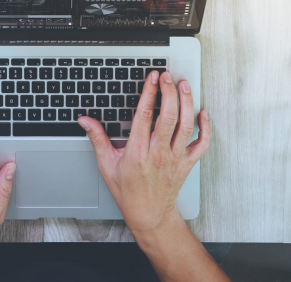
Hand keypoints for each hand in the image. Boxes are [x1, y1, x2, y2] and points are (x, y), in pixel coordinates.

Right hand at [77, 70, 209, 237]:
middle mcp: (158, 153)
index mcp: (137, 152)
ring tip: (184, 86)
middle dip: (169, 92)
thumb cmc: (128, 191)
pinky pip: (201, 143)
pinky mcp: (187, 163)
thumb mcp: (106, 165)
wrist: (148, 214)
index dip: (149, 93)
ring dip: (187, 102)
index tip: (151, 78)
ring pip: (185, 125)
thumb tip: (85, 120)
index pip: (144, 116)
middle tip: (167, 76)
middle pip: (167, 116)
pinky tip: (202, 112)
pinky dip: (205, 127)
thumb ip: (97, 139)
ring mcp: (175, 158)